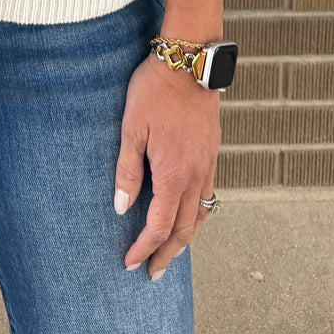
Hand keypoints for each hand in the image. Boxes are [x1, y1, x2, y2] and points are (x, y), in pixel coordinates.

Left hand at [114, 50, 219, 278]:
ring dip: (185, 238)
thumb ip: (128, 171)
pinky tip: (189, 212)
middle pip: (183, 228)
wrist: (190, 60)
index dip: (143, 248)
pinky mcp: (212, 151)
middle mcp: (196, 175)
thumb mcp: (131, 128)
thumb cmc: (155, 90)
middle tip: (152, 273)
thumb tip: (121, 208)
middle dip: (166, 254)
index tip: (130, 263)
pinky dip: (198, 214)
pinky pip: (209, 194)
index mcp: (174, 174)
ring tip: (171, 252)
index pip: (159, 225)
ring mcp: (208, 163)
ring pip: (200, 214)